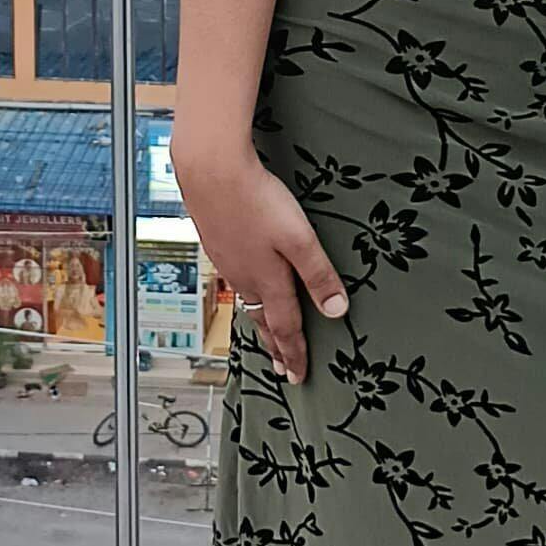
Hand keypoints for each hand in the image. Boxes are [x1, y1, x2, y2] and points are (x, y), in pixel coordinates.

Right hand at [176, 147, 347, 385]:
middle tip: (282, 368)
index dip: (295, 353)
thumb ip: (318, 274)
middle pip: (263, 320)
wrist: (209, 170)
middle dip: (276, 346)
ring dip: (260, 322)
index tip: (299, 375)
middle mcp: (244, 277)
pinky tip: (244, 285)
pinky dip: (245, 294)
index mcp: (267, 280)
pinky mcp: (217, 242)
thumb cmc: (255, 200)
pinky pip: (235, 280)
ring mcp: (227, 261)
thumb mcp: (299, 238)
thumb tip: (336, 311)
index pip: (286, 327)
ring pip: (247, 301)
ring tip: (266, 335)